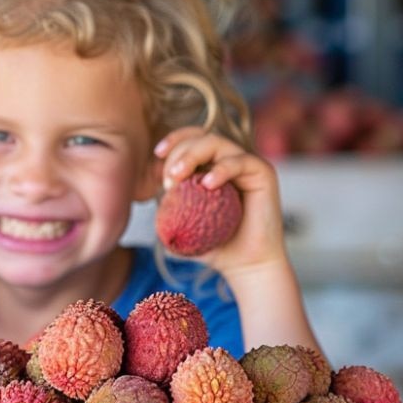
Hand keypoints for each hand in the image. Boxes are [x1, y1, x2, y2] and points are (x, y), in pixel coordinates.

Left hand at [153, 127, 287, 280]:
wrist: (244, 264)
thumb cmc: (213, 245)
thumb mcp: (181, 224)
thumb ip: (165, 206)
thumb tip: (139, 193)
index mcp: (212, 165)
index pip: (192, 138)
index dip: (174, 140)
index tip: (156, 155)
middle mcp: (230, 159)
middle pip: (201, 137)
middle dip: (178, 152)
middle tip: (168, 179)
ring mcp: (247, 164)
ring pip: (218, 143)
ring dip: (193, 155)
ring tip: (178, 178)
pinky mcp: (263, 173)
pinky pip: (241, 161)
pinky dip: (221, 169)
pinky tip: (206, 184)